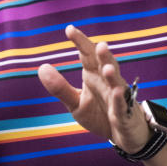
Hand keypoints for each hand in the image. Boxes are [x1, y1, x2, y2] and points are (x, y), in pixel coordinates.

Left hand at [38, 25, 150, 152]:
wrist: (122, 136)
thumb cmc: (99, 115)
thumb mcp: (76, 103)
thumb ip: (60, 87)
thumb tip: (42, 67)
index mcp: (94, 76)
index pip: (87, 55)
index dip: (81, 42)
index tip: (69, 29)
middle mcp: (107, 82)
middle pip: (105, 64)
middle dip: (103, 56)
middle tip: (100, 45)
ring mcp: (118, 98)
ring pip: (116, 83)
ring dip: (112, 76)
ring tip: (107, 68)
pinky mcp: (125, 115)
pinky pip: (122, 106)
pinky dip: (119, 100)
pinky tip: (116, 93)